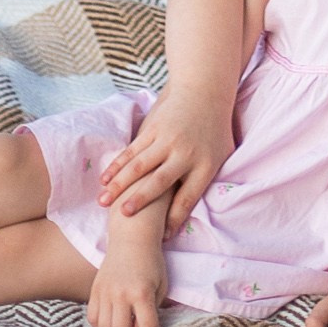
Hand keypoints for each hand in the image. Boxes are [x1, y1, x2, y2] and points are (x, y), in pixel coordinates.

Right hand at [87, 246, 165, 326]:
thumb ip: (153, 311)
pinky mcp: (95, 290)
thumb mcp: (161, 286)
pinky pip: (92, 319)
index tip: (152, 325)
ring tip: (123, 322)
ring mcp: (105, 292)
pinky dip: (101, 324)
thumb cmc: (151, 263)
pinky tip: (111, 317)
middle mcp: (121, 294)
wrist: (132, 240)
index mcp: (142, 293)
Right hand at [97, 100, 231, 233]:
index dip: (174, 218)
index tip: (162, 236)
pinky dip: (117, 165)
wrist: (205, 90)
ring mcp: (167, 140)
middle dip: (141, 200)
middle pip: (160, 182)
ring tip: (104, 201)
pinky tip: (105, 179)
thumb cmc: (215, 129)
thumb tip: (196, 213)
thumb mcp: (224, 155)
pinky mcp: (153, 128)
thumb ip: (210, 181)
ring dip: (120, 184)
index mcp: (205, 166)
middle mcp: (185, 154)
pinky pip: (132, 150)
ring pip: (139, 166)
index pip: (188, 198)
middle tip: (124, 215)